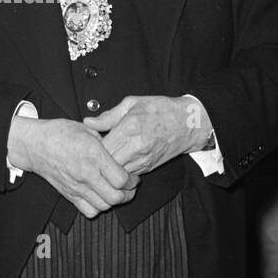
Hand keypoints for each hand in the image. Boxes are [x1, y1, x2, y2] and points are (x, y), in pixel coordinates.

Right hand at [6, 116, 138, 217]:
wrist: (35, 145)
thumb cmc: (59, 133)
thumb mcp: (87, 129)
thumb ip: (106, 140)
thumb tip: (121, 147)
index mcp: (93, 155)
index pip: (121, 178)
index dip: (132, 180)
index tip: (133, 176)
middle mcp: (86, 173)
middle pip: (115, 197)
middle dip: (128, 194)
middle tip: (130, 187)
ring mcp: (77, 186)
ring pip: (104, 206)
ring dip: (114, 202)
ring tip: (117, 192)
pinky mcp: (69, 194)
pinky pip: (89, 211)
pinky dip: (98, 208)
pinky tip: (100, 197)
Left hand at [83, 95, 208, 176]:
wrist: (189, 123)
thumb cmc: (161, 109)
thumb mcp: (132, 103)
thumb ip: (109, 115)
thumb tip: (88, 122)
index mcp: (129, 128)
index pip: (101, 147)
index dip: (92, 147)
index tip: (88, 143)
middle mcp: (136, 147)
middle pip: (107, 163)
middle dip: (98, 160)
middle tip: (92, 154)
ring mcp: (143, 159)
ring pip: (116, 172)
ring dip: (109, 167)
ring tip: (103, 159)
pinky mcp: (148, 167)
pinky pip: (128, 174)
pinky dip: (121, 170)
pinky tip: (118, 161)